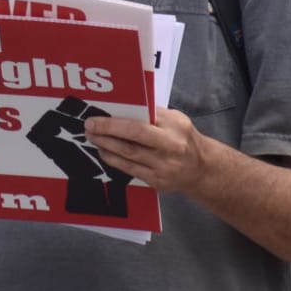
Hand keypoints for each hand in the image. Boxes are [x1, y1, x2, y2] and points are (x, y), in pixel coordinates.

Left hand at [84, 107, 209, 194]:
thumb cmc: (184, 139)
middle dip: (107, 133)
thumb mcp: (176, 120)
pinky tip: (105, 153)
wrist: (202, 168)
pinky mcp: (158, 182)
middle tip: (89, 128)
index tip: (96, 118)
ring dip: (107, 146)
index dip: (115, 122)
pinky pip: (131, 170)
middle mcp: (171, 147)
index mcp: (175, 127)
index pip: (140, 122)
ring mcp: (164, 167)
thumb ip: (153, 114)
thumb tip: (122, 108)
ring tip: (93, 138)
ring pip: (129, 155)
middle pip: (133, 139)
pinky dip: (115, 160)